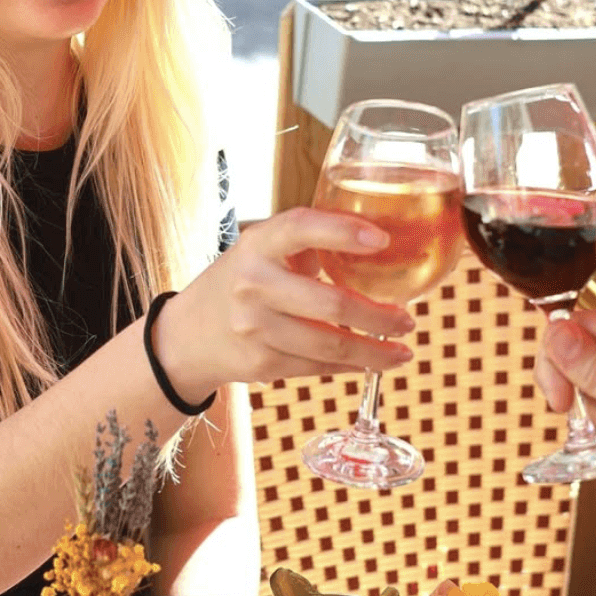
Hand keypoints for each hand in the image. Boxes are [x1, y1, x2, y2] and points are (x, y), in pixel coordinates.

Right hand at [155, 208, 415, 401]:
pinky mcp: (261, 364)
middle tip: (408, 319)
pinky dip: (350, 365)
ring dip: (375, 351)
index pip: (300, 228)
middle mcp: (253, 284)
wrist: (187, 336)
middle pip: (331, 304)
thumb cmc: (240, 283)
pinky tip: (370, 361)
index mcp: (257, 245)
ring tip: (402, 350)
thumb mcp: (261, 250)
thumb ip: (309, 242)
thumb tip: (379, 243)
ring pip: (330, 346)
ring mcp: (255, 328)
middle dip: (380, 317)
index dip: (343, 231)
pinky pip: (319, 367)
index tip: (383, 240)